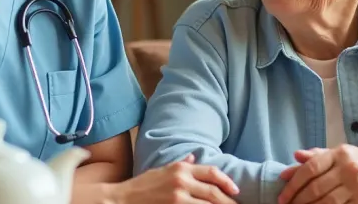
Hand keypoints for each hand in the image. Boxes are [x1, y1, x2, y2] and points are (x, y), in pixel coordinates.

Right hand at [116, 155, 239, 203]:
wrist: (122, 199)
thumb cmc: (142, 186)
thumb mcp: (162, 170)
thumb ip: (180, 164)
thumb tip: (193, 157)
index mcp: (180, 169)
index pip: (211, 172)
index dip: (226, 182)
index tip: (236, 190)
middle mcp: (181, 181)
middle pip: (213, 192)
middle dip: (228, 201)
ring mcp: (177, 197)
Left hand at [277, 145, 357, 203]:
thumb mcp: (344, 153)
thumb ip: (318, 155)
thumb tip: (295, 156)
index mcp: (340, 154)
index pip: (311, 167)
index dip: (294, 181)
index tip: (283, 191)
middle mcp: (348, 169)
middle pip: (316, 187)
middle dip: (297, 198)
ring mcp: (356, 187)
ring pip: (325, 201)